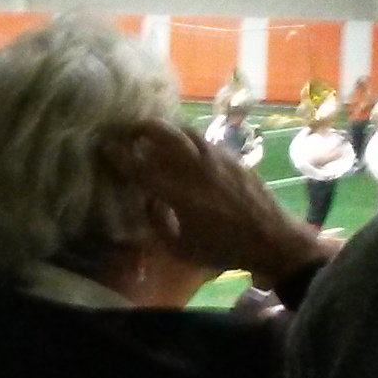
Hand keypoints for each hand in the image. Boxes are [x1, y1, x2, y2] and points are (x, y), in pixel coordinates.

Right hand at [115, 122, 326, 287]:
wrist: (272, 239)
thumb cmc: (223, 249)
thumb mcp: (181, 249)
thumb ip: (157, 224)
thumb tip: (147, 200)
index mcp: (179, 194)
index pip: (141, 167)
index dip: (119, 154)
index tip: (105, 146)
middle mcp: (195, 169)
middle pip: (163, 134)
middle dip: (140, 128)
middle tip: (128, 132)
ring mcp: (216, 158)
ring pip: (184, 130)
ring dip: (165, 128)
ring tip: (155, 134)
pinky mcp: (232, 156)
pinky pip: (203, 138)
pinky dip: (186, 137)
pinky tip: (184, 145)